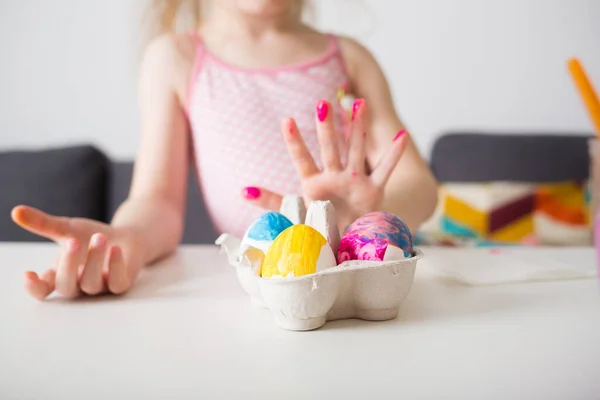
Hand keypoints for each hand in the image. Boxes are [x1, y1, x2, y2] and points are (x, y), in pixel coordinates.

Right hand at [11, 206, 142, 299]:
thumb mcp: (66, 228)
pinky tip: (115, 249)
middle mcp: (77, 285)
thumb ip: (42, 223)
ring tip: (100, 237)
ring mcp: (99, 287)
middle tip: (72, 241)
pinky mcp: (120, 284)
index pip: (42, 290)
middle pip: (66, 287)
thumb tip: (16, 211)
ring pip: (91, 284)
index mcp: (59, 275)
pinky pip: (117, 283)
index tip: (28, 274)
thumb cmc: (91, 236)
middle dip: (68, 265)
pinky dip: (115, 266)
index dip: (34, 287)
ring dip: (94, 260)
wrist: (126, 238)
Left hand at [242, 98, 407, 229]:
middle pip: (330, 148)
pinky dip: (393, 154)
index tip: (287, 120)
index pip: (302, 160)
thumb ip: (271, 201)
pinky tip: (401, 134)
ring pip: (357, 150)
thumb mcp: (294, 214)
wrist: (346, 238)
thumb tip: (243, 189)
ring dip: (358, 128)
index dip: (295, 142)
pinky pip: (385, 170)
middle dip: (327, 128)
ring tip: (359, 103)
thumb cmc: (320, 223)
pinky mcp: (373, 190)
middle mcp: (335, 177)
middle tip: (322, 103)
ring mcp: (355, 181)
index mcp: (314, 184)